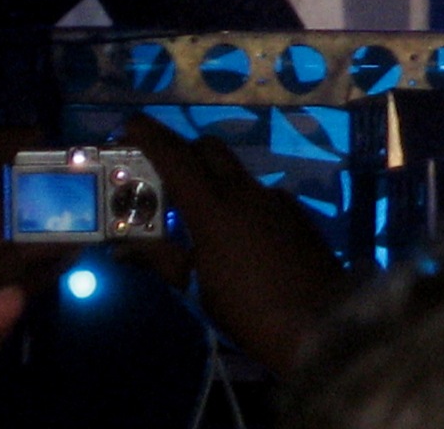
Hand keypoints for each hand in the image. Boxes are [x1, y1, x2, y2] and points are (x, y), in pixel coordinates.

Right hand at [112, 115, 350, 375]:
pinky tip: (235, 236)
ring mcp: (277, 199)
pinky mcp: (297, 212)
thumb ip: (159, 258)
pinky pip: (260, 195)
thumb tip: (123, 246)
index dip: (150, 136)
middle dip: (181, 152)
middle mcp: (247, 192)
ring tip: (192, 215)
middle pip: (209, 151)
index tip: (128, 124)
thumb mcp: (193, 286)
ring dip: (211, 181)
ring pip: (236, 173)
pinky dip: (239, 202)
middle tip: (157, 177)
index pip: (176, 157)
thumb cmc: (247, 308)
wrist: (320, 319)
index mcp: (215, 207)